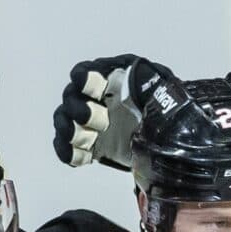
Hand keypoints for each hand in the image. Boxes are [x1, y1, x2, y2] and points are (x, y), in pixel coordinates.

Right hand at [52, 54, 172, 168]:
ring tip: (89, 142)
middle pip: (70, 98)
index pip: (86, 73)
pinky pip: (67, 148)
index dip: (84, 79)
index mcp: (108, 79)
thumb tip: (138, 76)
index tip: (91, 86)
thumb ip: (149, 82)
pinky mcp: (88, 145)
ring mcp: (88, 122)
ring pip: (63, 122)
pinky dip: (70, 153)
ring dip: (71, 132)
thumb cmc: (163, 109)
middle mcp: (93, 98)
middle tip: (102, 123)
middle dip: (80, 110)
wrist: (166, 138)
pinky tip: (85, 158)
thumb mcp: (160, 92)